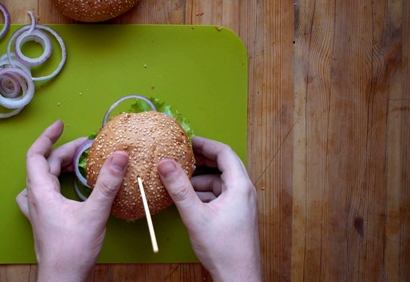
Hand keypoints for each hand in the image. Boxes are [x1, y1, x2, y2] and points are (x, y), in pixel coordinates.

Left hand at [16, 120, 128, 281]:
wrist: (63, 278)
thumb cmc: (72, 250)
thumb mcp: (95, 212)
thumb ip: (108, 183)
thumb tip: (120, 156)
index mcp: (41, 192)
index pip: (36, 155)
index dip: (47, 136)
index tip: (61, 125)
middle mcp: (36, 198)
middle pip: (45, 165)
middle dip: (65, 152)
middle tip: (87, 147)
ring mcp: (38, 210)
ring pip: (44, 178)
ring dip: (61, 166)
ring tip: (81, 162)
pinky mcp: (44, 220)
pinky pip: (45, 192)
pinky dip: (57, 182)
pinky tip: (67, 186)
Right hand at [158, 136, 261, 281]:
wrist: (238, 277)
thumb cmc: (223, 249)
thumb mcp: (195, 215)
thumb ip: (179, 188)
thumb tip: (165, 163)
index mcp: (240, 186)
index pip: (224, 152)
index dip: (205, 144)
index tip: (187, 140)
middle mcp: (244, 192)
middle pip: (223, 165)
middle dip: (201, 159)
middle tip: (181, 155)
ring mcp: (242, 204)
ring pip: (220, 181)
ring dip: (201, 178)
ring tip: (180, 179)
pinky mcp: (236, 214)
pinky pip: (220, 195)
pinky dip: (204, 192)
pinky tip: (189, 199)